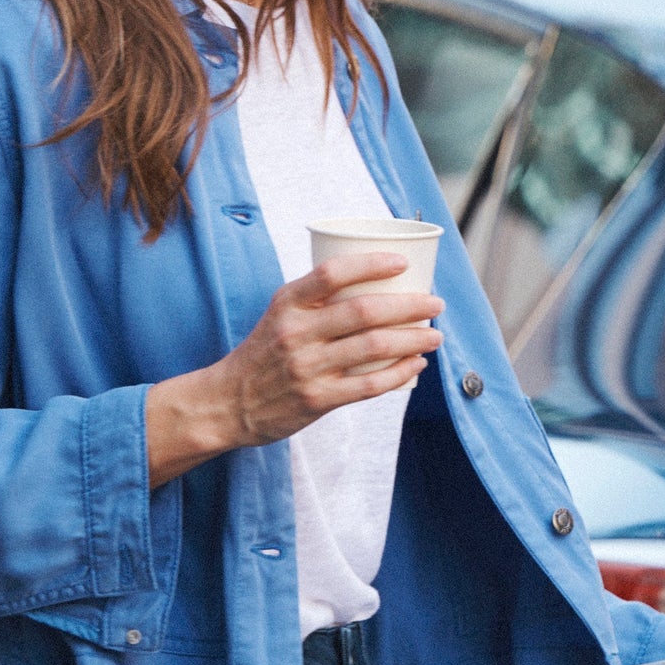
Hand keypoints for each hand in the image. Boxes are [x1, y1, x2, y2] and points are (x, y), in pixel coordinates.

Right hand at [146, 251, 442, 486]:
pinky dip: (399, 373)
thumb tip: (377, 283)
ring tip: (433, 335)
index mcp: (287, 303)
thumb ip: (317, 300)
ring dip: (413, 339)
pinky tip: (415, 365)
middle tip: (435, 304)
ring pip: (374, 347)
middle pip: (364, 311)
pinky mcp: (317, 399)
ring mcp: (307, 367)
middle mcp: (296, 332)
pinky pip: (369, 385)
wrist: (229, 402)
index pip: (331, 272)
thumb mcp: (280, 314)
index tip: (402, 262)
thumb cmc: (264, 353)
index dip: (371, 263)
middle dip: (410, 306)